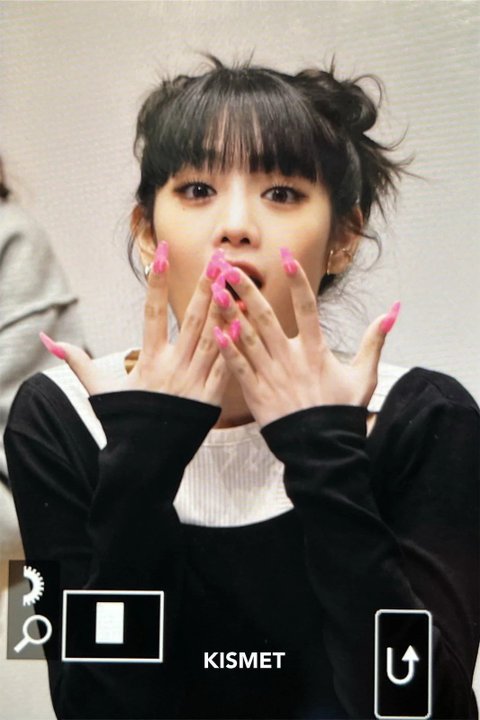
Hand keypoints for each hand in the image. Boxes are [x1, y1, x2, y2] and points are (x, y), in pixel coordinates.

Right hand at [40, 243, 229, 405]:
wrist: (145, 461)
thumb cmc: (124, 423)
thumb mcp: (100, 391)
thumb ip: (79, 363)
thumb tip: (51, 342)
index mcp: (149, 361)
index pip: (153, 314)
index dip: (158, 284)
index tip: (162, 256)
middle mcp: (173, 367)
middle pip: (192, 319)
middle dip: (204, 287)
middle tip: (216, 259)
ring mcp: (194, 382)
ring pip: (213, 338)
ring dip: (224, 308)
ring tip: (233, 281)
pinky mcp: (210, 398)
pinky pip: (225, 365)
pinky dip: (234, 343)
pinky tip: (244, 320)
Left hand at [212, 248, 399, 426]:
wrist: (322, 448)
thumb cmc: (341, 411)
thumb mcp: (363, 375)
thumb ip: (374, 341)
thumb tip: (392, 312)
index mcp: (316, 351)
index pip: (307, 308)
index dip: (297, 281)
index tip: (285, 257)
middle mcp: (291, 359)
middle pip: (266, 318)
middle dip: (247, 290)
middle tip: (230, 268)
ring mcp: (271, 375)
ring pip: (247, 338)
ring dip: (230, 313)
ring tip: (214, 291)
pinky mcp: (256, 393)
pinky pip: (238, 368)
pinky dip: (227, 350)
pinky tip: (214, 332)